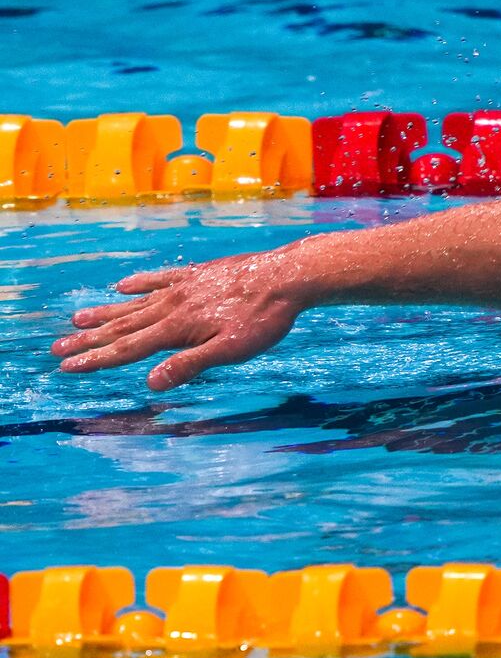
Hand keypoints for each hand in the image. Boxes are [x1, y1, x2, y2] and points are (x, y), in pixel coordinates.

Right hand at [51, 250, 310, 390]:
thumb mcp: (230, 350)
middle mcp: (173, 305)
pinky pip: (159, 278)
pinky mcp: (198, 274)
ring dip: (105, 313)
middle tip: (57, 347)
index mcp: (177, 328)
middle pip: (123, 326)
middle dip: (89, 339)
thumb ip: (190, 365)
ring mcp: (183, 287)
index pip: (128, 348)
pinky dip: (138, 283)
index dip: (96, 359)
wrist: (286, 277)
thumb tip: (150, 383)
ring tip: (77, 318)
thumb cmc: (264, 319)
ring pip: (135, 303)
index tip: (67, 366)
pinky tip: (121, 286)